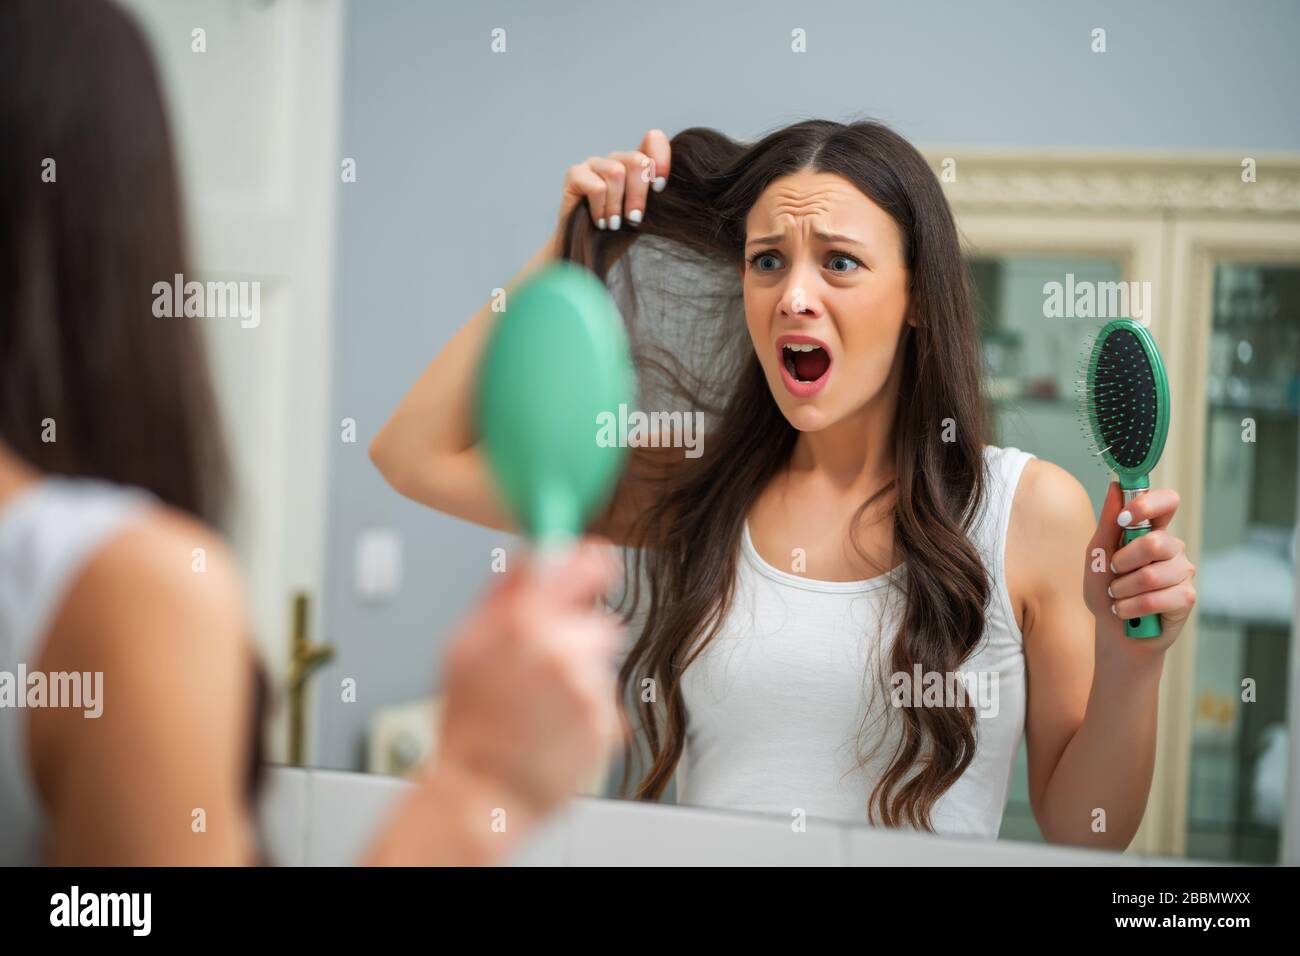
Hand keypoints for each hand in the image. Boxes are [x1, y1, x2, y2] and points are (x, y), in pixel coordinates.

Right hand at [435, 536, 624, 819]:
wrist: (482, 794)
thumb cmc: (469, 724)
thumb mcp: (464, 646)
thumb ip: (503, 594)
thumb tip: (532, 555)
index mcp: (525, 623)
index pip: (582, 568)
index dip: (591, 563)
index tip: (594, 563)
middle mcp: (562, 651)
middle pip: (598, 622)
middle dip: (576, 639)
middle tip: (541, 668)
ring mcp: (588, 689)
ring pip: (600, 665)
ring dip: (579, 678)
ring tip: (541, 707)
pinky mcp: (605, 723)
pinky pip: (605, 700)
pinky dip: (586, 711)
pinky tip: (554, 727)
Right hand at [555, 128, 671, 238]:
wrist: (587, 255)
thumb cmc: (619, 236)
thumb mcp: (645, 217)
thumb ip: (657, 199)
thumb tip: (668, 190)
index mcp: (637, 165)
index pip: (654, 140)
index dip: (661, 159)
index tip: (660, 188)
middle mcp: (616, 159)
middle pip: (636, 160)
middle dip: (638, 194)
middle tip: (634, 220)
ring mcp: (594, 164)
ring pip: (616, 172)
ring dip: (617, 205)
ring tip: (614, 225)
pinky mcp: (574, 174)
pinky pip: (596, 186)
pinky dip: (601, 208)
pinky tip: (600, 222)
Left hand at [1084, 482, 1196, 653]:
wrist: (1114, 630)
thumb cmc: (1106, 590)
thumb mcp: (1098, 555)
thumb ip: (1108, 523)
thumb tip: (1115, 487)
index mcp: (1152, 531)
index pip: (1166, 502)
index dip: (1148, 504)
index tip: (1124, 518)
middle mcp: (1172, 547)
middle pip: (1155, 542)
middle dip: (1123, 562)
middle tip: (1113, 573)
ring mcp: (1182, 572)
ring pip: (1152, 575)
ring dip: (1123, 590)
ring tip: (1118, 597)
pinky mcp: (1186, 597)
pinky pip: (1156, 598)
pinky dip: (1131, 607)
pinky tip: (1127, 611)